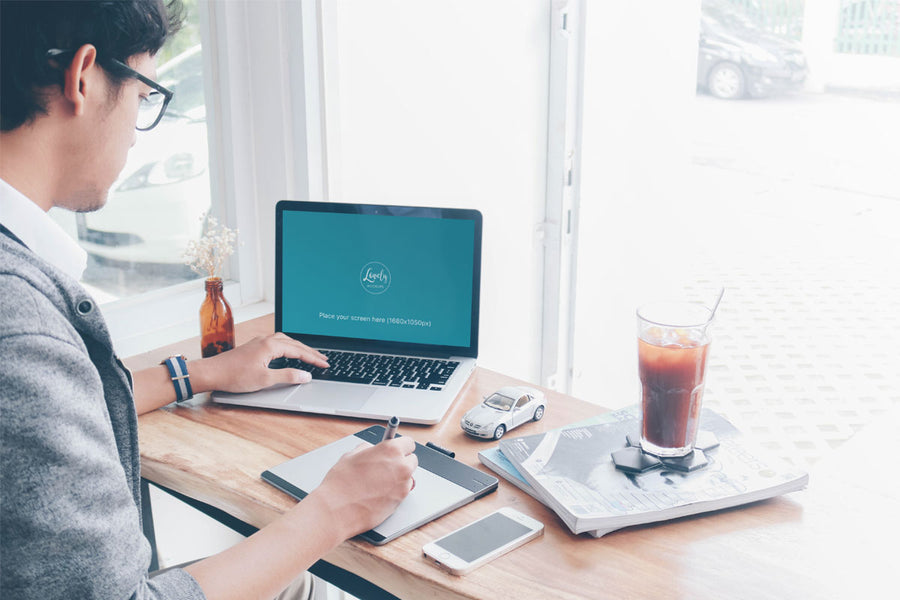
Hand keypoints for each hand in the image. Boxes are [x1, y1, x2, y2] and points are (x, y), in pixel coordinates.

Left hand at [190, 332, 328, 393]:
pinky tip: (287, 352)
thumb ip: (287, 376)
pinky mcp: (253, 347)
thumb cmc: (234, 376)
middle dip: (310, 351)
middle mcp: (266, 340)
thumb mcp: (265, 379)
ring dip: (299, 347)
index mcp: (270, 346)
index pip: (299, 351)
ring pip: (285, 341)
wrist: (212, 373)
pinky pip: (277, 342)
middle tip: (323, 359)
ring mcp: (259, 342)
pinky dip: (288, 347)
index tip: (325, 364)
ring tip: (309, 355)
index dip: (314, 358)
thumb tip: (305, 375)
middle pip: (294, 343)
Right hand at [306, 437, 417, 539]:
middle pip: (412, 460)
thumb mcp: (351, 455)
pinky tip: (379, 493)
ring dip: (399, 478)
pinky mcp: (400, 501)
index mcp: (390, 450)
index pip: (409, 443)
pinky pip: (403, 492)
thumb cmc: (340, 483)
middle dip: (402, 461)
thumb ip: (367, 449)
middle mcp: (401, 466)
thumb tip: (371, 449)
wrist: (337, 509)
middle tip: (387, 466)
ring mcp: (403, 485)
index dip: (400, 446)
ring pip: (409, 477)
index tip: (397, 450)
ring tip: (379, 482)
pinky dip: (395, 492)